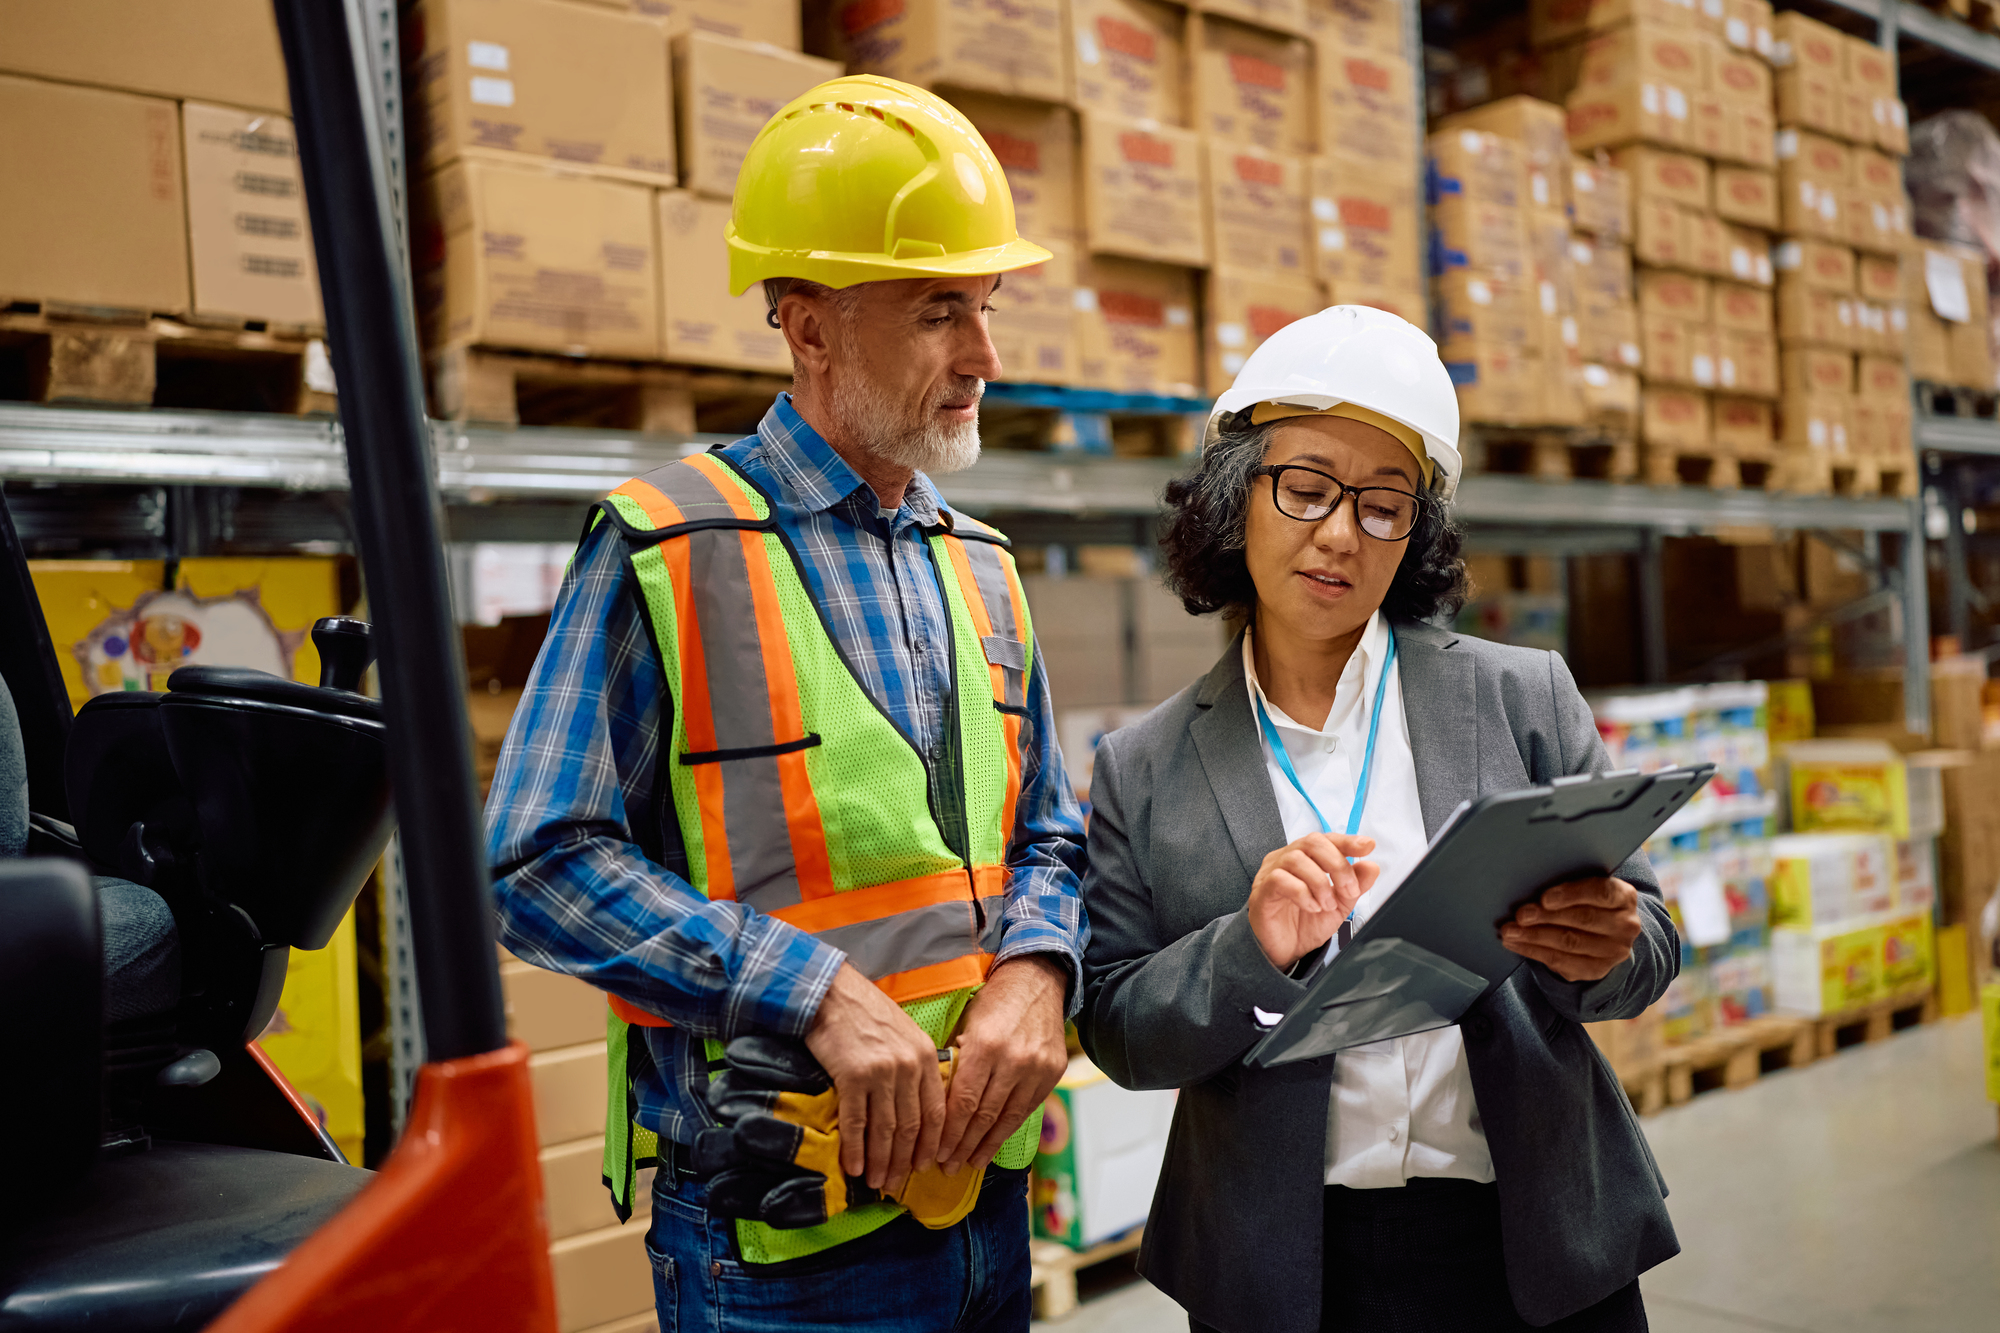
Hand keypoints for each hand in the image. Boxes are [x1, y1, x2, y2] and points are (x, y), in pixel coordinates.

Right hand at [803, 964, 945, 1194]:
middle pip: (911, 1127)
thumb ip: (916, 1066)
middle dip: (904, 1161)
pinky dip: (856, 1149)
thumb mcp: (905, 1034)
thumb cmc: (866, 1013)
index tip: (924, 1166)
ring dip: (881, 1162)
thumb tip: (916, 1107)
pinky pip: (856, 1123)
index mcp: (926, 1056)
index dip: (930, 1144)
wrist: (831, 992)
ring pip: (885, 1130)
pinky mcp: (852, 1076)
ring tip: (876, 1182)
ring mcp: (882, 1072)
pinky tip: (853, 1168)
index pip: (936, 1112)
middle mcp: (909, 1066)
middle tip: (896, 1183)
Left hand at [935, 955, 1069, 1175]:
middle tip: (947, 1166)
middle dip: (963, 1145)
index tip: (935, 1151)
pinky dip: (1008, 1130)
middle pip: (983, 1116)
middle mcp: (1013, 1060)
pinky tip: (993, 1144)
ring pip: (1007, 1118)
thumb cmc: (994, 1002)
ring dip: (985, 1145)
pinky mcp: (1052, 1074)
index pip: (963, 1102)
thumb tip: (934, 1101)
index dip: (948, 1132)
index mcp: (984, 1046)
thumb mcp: (966, 1024)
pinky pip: (1026, 1110)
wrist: (1038, 981)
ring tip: (969, 1163)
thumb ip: (954, 1061)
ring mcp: (1036, 1069)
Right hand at [1246, 833, 1379, 971]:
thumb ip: (1355, 885)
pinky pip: (1280, 879)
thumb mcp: (1340, 905)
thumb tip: (1371, 866)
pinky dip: (1303, 893)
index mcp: (1307, 858)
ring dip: (1320, 882)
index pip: (1327, 839)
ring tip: (1327, 904)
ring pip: (1296, 859)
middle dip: (1337, 864)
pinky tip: (1311, 907)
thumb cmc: (1306, 924)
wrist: (1286, 952)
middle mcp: (1287, 859)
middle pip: (1312, 842)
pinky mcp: (1262, 890)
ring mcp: (1271, 872)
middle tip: (1349, 889)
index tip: (1367, 846)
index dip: (1347, 841)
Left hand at [1500, 876, 1643, 981]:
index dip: (1572, 895)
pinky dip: (1534, 952)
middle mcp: (1626, 925)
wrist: (1608, 932)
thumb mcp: (1587, 886)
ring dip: (1534, 937)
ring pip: (1570, 943)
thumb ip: (1568, 885)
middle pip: (1582, 919)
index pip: (1601, 893)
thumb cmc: (1588, 901)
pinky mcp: (1598, 970)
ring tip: (1510, 931)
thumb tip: (1529, 884)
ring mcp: (1614, 951)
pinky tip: (1516, 944)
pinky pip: (1562, 962)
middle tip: (1520, 915)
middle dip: (1546, 917)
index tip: (1545, 898)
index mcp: (1624, 897)